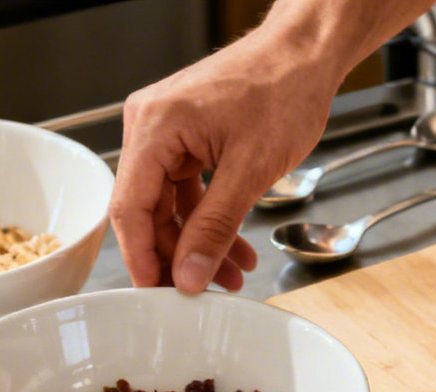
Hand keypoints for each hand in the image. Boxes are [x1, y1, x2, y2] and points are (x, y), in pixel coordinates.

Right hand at [112, 30, 339, 291]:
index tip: (157, 292)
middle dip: (179, 254)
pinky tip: (234, 248)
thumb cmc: (283, 90)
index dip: (142, 256)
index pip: (130, 206)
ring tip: (231, 275)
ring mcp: (168, 131)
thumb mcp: (250, 170)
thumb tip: (189, 274)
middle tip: (201, 292)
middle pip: (148, 209)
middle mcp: (151, 125)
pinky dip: (210, 219)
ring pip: (172, 204)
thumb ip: (215, 227)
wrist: (306, 55)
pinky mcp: (188, 137)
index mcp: (154, 126)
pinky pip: (189, 189)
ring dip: (200, 242)